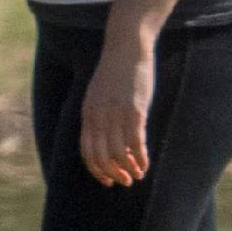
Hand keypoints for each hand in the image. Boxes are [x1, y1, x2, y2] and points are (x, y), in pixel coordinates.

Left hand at [79, 39, 153, 186]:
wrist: (126, 49)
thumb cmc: (116, 73)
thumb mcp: (100, 95)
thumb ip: (101, 116)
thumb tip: (111, 141)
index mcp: (88, 113)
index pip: (86, 151)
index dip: (96, 170)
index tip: (107, 180)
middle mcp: (98, 116)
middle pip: (101, 156)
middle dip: (112, 173)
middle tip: (125, 181)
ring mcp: (115, 114)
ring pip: (118, 152)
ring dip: (128, 169)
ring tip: (137, 175)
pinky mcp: (134, 111)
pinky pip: (135, 142)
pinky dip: (140, 158)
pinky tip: (145, 164)